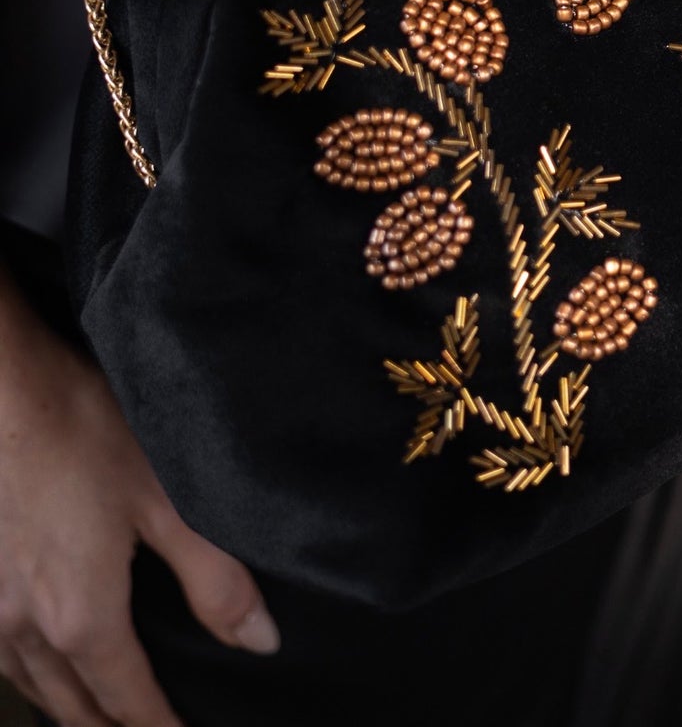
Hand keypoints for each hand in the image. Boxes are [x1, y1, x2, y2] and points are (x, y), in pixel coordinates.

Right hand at [0, 270, 278, 725]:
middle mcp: (24, 631)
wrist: (2, 383)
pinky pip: (4, 660)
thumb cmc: (83, 427)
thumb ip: (215, 577)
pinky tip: (48, 666)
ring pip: (34, 690)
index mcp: (81, 617)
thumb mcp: (166, 496)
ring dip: (73, 711)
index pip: (129, 704)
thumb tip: (260, 642)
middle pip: (75, 713)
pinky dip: (34, 678)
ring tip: (108, 716)